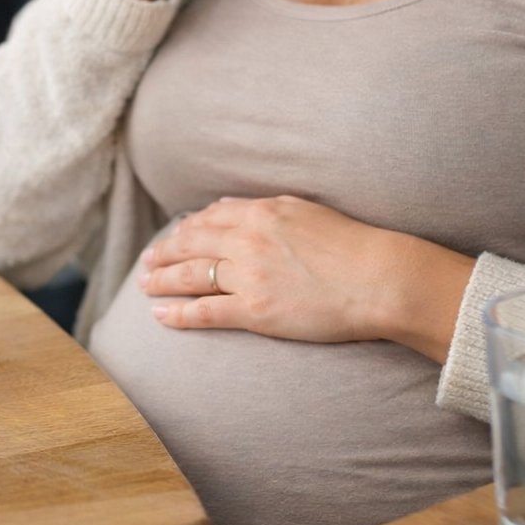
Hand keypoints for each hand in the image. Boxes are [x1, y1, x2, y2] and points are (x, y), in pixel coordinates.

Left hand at [137, 196, 475, 359]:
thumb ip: (266, 209)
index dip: (187, 229)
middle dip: (163, 253)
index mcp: (260, 212)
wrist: (379, 279)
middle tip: (147, 262)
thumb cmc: (352, 246)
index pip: (209, 218)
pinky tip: (159, 315)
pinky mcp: (254, 311)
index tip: (176, 237)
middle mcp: (247, 240)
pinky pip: (204, 312)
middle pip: (190, 244)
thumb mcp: (305, 210)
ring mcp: (248, 276)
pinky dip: (176, 314)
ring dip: (160, 280)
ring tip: (144, 284)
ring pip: (189, 276)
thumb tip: (232, 208)